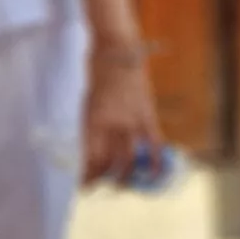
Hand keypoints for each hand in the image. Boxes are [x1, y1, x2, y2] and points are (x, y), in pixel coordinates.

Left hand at [78, 47, 164, 187]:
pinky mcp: (147, 115)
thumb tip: (95, 150)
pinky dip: (155, 161)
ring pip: (130, 158)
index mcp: (92, 121)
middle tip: (102, 186)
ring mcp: (131, 121)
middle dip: (105, 179)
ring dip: (126, 175)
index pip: (91, 158)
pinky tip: (154, 174)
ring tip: (123, 184)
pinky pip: (154, 144)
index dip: (88, 176)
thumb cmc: (98, 74)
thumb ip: (92, 127)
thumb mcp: (88, 103)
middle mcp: (112, 125)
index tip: (85, 186)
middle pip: (109, 162)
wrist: (117, 51)